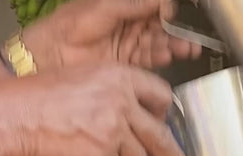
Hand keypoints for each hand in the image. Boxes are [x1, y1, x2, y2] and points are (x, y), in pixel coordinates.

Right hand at [2, 64, 185, 155]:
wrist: (15, 118)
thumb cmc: (36, 98)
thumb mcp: (80, 78)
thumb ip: (110, 92)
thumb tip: (129, 115)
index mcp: (119, 78)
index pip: (160, 95)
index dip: (166, 114)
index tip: (167, 126)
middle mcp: (121, 104)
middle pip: (162, 136)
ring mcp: (113, 133)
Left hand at [24, 0, 200, 70]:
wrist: (51, 54)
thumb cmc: (71, 25)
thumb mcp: (105, 7)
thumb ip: (134, 4)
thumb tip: (162, 2)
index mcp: (126, 5)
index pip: (156, 6)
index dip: (168, 11)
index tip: (174, 15)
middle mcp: (131, 23)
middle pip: (162, 26)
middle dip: (177, 32)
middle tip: (191, 39)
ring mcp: (130, 43)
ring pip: (158, 43)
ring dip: (173, 46)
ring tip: (186, 49)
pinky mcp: (126, 62)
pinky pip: (148, 59)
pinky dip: (159, 58)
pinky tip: (167, 56)